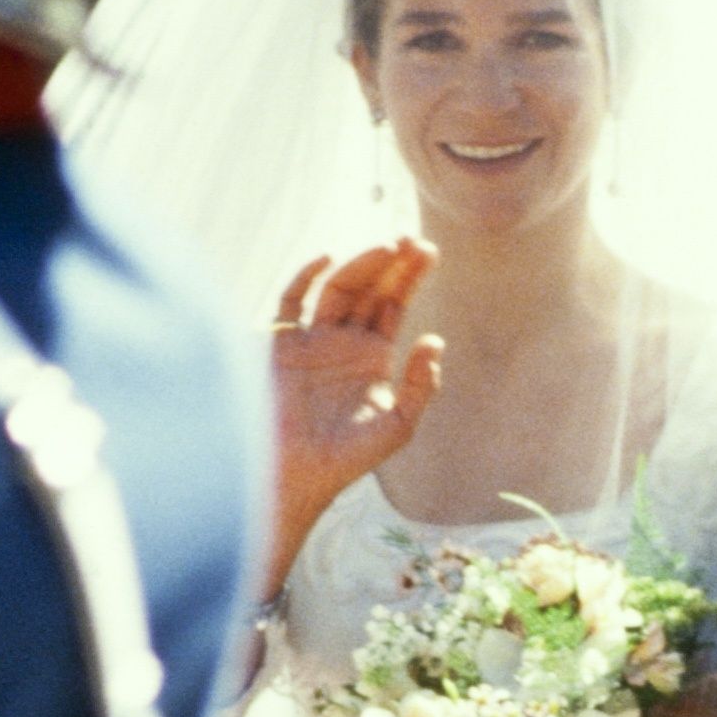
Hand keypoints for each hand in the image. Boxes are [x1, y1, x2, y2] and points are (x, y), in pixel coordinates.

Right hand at [264, 242, 442, 589]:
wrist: (297, 475)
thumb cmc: (348, 459)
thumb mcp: (398, 426)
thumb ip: (420, 385)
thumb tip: (434, 339)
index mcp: (372, 357)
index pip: (395, 304)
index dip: (411, 275)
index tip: (428, 251)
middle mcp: (343, 342)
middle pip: (370, 289)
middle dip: (392, 264)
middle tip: (413, 241)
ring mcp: (312, 340)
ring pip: (338, 288)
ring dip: (361, 265)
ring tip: (387, 248)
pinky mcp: (282, 344)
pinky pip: (291, 301)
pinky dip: (305, 276)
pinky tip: (328, 259)